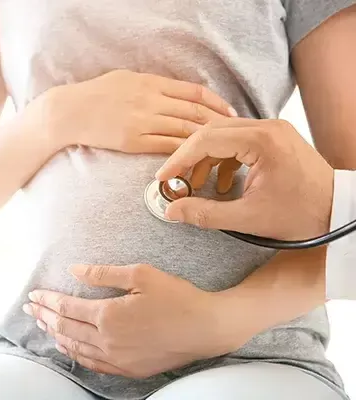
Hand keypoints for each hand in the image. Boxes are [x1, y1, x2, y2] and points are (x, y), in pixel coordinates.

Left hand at [22, 264, 248, 378]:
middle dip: (44, 316)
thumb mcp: (141, 274)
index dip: (47, 300)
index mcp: (108, 315)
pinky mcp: (128, 368)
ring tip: (41, 325)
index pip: (66, 307)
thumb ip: (103, 274)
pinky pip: (92, 363)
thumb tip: (74, 271)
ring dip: (55, 334)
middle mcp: (107, 339)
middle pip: (65, 328)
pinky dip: (75, 353)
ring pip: (75, 347)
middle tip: (28, 308)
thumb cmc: (177, 297)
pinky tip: (67, 347)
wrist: (207, 328)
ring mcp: (117, 357)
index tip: (33, 294)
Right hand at [29, 69, 236, 153]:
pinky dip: (185, 153)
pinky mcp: (134, 141)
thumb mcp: (126, 78)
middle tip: (237, 133)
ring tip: (223, 149)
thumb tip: (174, 92)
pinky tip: (198, 158)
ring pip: (184, 131)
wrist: (70, 112)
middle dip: (219, 123)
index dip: (216, 102)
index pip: (193, 92)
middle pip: (194, 112)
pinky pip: (166, 147)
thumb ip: (152, 85)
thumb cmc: (96, 94)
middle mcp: (150, 100)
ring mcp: (143, 122)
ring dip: (207, 141)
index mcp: (150, 82)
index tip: (230, 112)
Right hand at [155, 118, 333, 239]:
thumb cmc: (301, 215)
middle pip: (211, 132)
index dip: (179, 160)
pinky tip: (223, 185)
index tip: (164, 178)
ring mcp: (272, 130)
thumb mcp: (249, 219)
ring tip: (196, 186)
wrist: (340, 212)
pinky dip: (223, 160)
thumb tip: (172, 211)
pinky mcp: (274, 138)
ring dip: (205, 159)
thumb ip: (205, 214)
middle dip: (188, 157)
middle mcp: (267, 127)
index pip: (206, 140)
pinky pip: (237, 140)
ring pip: (222, 135)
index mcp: (262, 141)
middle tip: (174, 181)